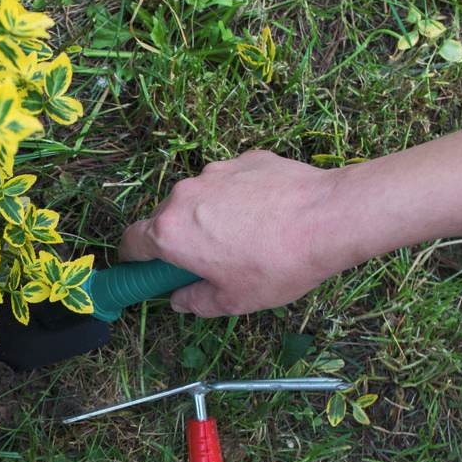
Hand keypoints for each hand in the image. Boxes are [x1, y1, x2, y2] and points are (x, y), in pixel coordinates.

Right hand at [118, 150, 378, 316]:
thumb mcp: (233, 300)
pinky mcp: (246, 159)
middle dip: (180, 239)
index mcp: (171, 232)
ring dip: (211, 216)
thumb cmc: (276, 264)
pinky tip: (269, 216)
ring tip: (249, 237)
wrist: (330, 217)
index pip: (131, 241)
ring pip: (200, 198)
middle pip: (166, 218)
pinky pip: (232, 182)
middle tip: (209, 261)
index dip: (135, 259)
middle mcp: (184, 195)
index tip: (149, 270)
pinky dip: (240, 198)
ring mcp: (216, 172)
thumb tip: (181, 299)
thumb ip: (196, 302)